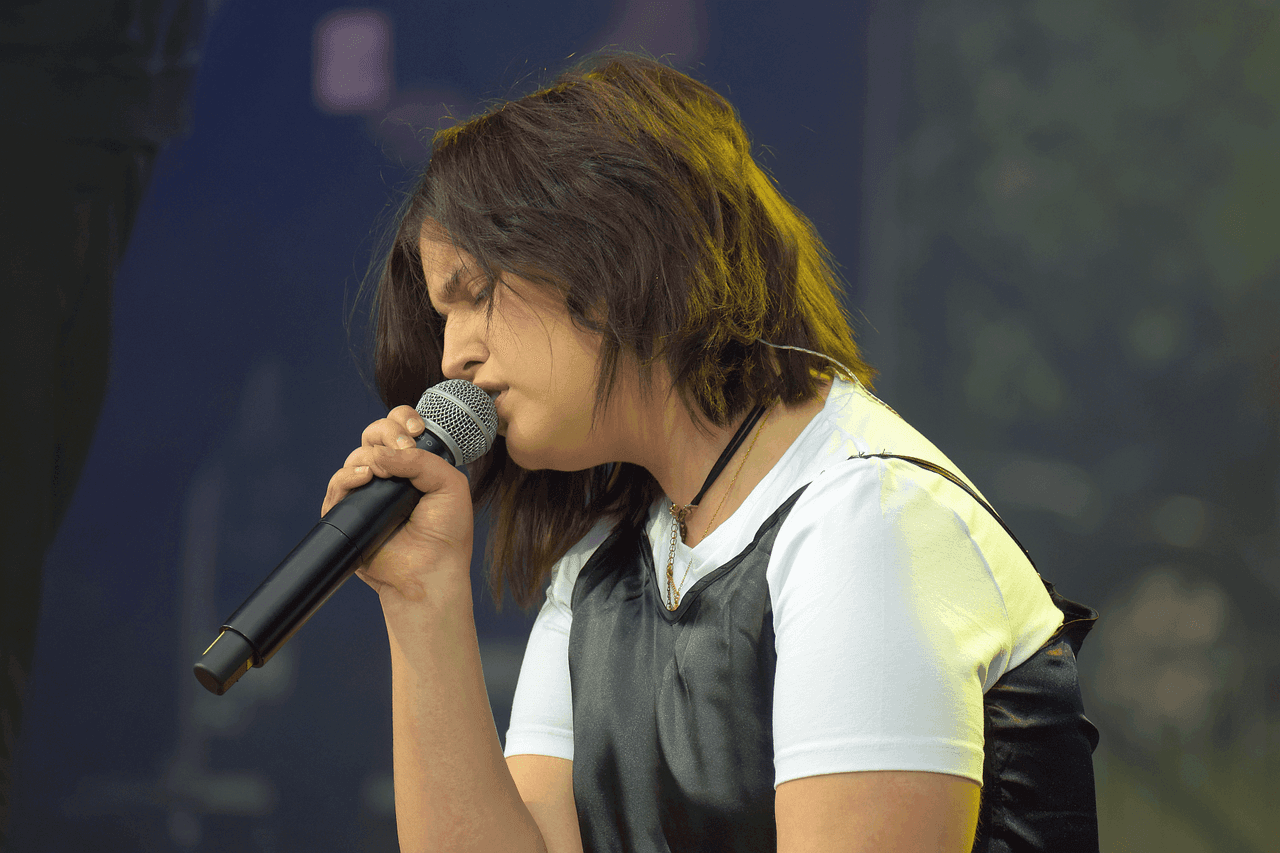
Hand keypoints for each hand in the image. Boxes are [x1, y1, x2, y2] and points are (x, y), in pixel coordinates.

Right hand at [322, 405, 474, 601]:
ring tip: (384, 472)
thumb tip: (382, 454)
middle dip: (386, 431)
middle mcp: (390, 475)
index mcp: (415, 464)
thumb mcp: (450, 486)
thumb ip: (422, 460)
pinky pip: (338, 486)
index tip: (416, 430)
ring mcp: (368, 493)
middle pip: (374, 434)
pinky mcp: (348, 512)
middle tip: (403, 445)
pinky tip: (364, 478)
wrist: (429, 571)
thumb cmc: (446, 532)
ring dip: (370, 456)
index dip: (404, 420)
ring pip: (356, 457)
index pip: (401, 428)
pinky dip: (347, 477)